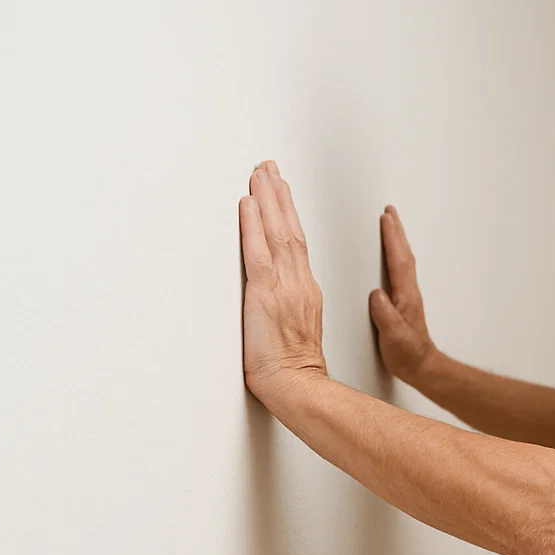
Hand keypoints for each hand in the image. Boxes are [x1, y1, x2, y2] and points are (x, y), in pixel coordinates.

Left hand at [239, 161, 327, 401]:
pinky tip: (249, 203)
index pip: (297, 242)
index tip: (280, 189)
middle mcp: (299, 283)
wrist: (298, 386)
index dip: (288, 213)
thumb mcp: (296, 332)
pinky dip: (253, 226)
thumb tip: (273, 297)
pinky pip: (259, 253)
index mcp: (306, 290)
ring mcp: (285, 287)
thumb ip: (288, 308)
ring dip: (268, 200)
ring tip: (261, 173)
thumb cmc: (294, 369)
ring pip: (278, 233)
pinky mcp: (265, 295)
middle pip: (291, 229)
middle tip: (269, 167)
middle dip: (279, 195)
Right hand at [370, 205, 438, 382]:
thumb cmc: (407, 353)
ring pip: (404, 259)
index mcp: (405, 296)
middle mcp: (409, 291)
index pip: (398, 261)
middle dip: (396, 231)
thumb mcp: (394, 337)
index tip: (386, 218)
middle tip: (389, 211)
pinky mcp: (404, 301)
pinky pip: (400, 269)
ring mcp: (408, 295)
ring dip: (398, 240)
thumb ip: (385, 316)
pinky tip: (392, 255)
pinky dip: (397, 254)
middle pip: (404, 254)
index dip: (392, 239)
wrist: (421, 366)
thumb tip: (376, 294)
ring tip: (391, 224)